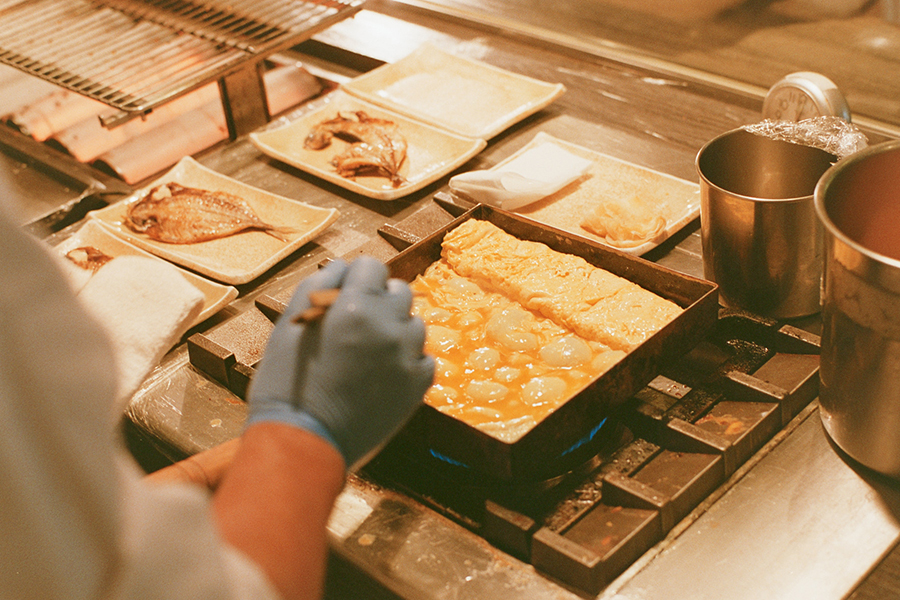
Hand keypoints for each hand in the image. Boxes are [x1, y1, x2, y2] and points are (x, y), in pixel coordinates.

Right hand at [246, 257, 433, 467]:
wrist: (303, 444)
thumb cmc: (286, 385)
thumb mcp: (287, 327)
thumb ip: (315, 287)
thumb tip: (340, 267)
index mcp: (353, 306)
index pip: (371, 266)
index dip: (356, 279)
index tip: (346, 296)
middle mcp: (387, 326)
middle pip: (399, 291)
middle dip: (379, 301)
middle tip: (355, 326)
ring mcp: (407, 357)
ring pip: (415, 324)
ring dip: (395, 330)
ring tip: (367, 354)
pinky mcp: (418, 387)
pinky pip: (424, 359)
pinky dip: (407, 361)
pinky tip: (381, 375)